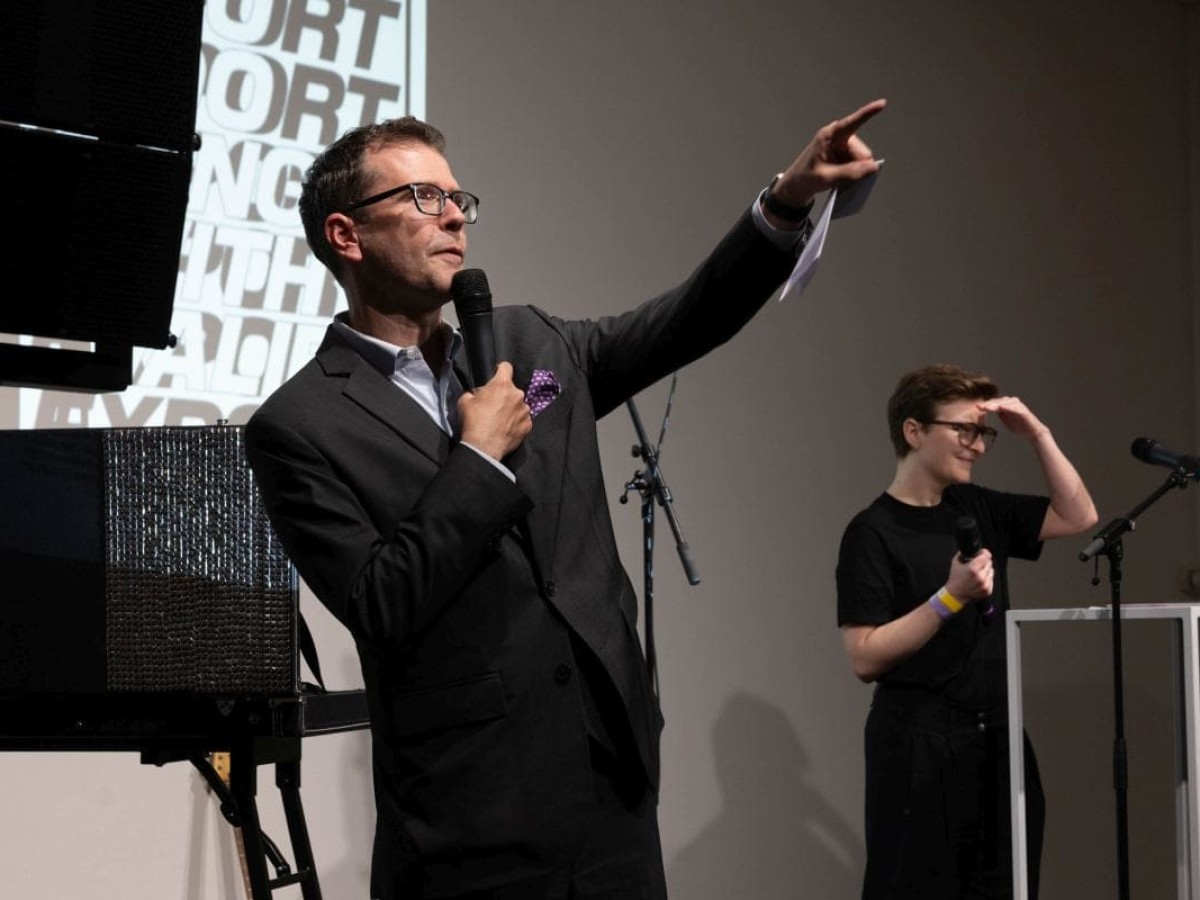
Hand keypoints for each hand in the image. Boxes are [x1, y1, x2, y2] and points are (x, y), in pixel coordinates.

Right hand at [458, 361, 532, 460]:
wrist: (483, 447)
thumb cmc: (473, 422)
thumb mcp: (464, 401)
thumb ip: (474, 392)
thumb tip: (478, 394)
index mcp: (502, 385)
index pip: (506, 367)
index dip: (500, 370)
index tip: (497, 375)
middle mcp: (518, 395)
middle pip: (512, 389)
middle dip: (504, 395)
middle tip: (493, 406)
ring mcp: (525, 411)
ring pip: (518, 405)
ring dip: (511, 409)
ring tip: (500, 421)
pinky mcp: (528, 425)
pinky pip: (523, 419)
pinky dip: (516, 422)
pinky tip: (506, 429)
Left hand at [769, 98, 886, 209]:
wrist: (796, 185)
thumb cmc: (806, 177)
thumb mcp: (826, 178)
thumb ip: (850, 173)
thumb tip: (872, 167)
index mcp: (830, 136)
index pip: (852, 123)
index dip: (868, 112)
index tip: (882, 103)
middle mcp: (839, 137)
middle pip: (862, 153)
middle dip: (856, 167)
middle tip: (838, 177)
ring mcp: (844, 146)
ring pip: (862, 161)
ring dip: (853, 171)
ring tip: (836, 176)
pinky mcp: (846, 154)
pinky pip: (859, 165)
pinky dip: (852, 173)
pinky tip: (839, 176)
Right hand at [946, 547, 993, 602]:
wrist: (956, 594)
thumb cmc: (955, 579)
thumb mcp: (956, 562)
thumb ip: (963, 554)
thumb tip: (971, 549)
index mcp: (972, 569)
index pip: (986, 556)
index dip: (984, 552)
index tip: (982, 552)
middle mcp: (980, 577)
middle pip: (989, 563)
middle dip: (983, 562)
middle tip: (976, 565)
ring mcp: (985, 584)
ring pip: (991, 571)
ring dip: (986, 570)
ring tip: (977, 574)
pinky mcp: (988, 590)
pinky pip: (991, 580)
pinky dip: (986, 579)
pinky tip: (979, 580)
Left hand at [978, 396, 1048, 441]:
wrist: (1031, 431)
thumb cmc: (1018, 425)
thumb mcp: (1005, 419)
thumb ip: (998, 413)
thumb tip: (988, 410)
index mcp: (1007, 404)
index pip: (994, 402)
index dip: (985, 404)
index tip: (977, 407)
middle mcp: (1012, 402)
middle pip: (998, 401)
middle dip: (988, 404)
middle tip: (980, 407)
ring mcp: (1018, 406)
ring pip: (1005, 403)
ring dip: (995, 405)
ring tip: (987, 407)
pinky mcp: (1023, 411)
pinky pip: (1015, 408)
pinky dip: (1008, 407)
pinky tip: (1002, 407)